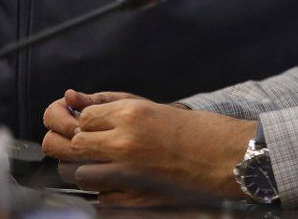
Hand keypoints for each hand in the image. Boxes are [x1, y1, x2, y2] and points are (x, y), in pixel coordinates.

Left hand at [41, 88, 255, 205]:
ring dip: (85, 168)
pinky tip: (121, 181)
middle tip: (87, 145)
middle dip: (73, 144)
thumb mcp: (157, 109)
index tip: (96, 124)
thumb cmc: (198, 131)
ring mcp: (126, 173)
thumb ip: (113, 104)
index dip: (86, 122)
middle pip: (70, 146)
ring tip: (104, 164)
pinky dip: (104, 190)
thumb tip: (72, 99)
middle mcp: (123, 142)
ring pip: (78, 174)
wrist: (227, 158)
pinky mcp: (132, 198)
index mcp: (132, 114)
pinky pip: (99, 196)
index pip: (82, 118)